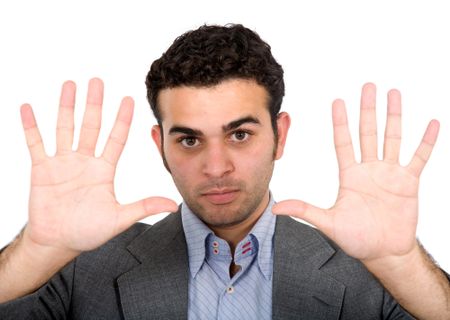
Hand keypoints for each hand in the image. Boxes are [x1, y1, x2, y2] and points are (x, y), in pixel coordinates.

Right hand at [21, 78, 177, 253]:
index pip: (116, 138)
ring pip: (65, 128)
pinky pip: (36, 144)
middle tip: (98, 81)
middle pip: (91, 126)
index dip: (122, 120)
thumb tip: (172, 205)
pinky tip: (28, 108)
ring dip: (67, 107)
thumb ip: (143, 207)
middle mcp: (84, 161)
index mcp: (103, 170)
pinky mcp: (42, 169)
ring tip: (70, 84)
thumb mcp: (119, 218)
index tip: (129, 99)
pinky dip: (31, 127)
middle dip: (95, 103)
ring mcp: (62, 163)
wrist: (58, 242)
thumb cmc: (87, 232)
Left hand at [273, 83, 439, 261]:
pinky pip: (419, 157)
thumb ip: (305, 211)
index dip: (341, 122)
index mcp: (350, 175)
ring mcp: (390, 173)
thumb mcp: (328, 223)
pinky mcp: (409, 182)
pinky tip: (433, 123)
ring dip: (394, 116)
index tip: (338, 101)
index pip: (344, 141)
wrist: (383, 252)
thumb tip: (275, 208)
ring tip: (394, 94)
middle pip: (368, 132)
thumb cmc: (356, 239)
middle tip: (369, 86)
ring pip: (393, 138)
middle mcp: (370, 169)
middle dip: (368, 109)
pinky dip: (426, 141)